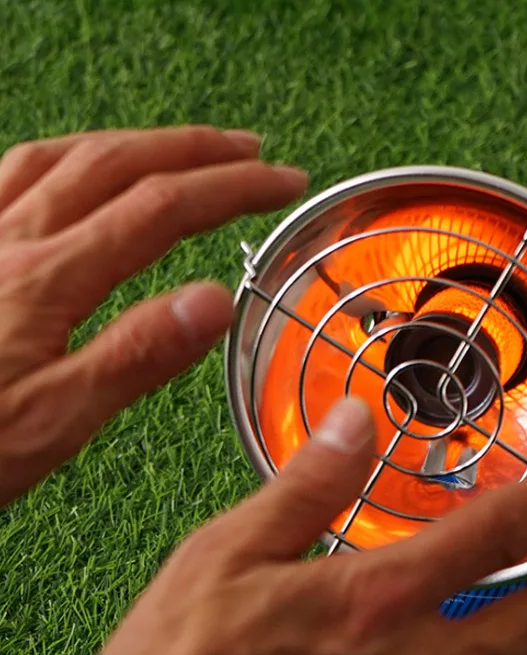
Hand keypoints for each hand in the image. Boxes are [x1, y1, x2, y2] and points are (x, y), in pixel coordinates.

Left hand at [0, 125, 306, 507]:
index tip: (283, 183)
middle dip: (197, 149)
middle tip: (253, 152)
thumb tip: (215, 299)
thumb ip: (135, 356)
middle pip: (120, 162)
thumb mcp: (54, 422)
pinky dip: (68, 157)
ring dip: (138, 143)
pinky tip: (83, 170)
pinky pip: (16, 174)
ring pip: (68, 156)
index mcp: (47, 279)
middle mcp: (13, 240)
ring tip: (185, 149)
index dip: (232, 187)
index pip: (161, 208)